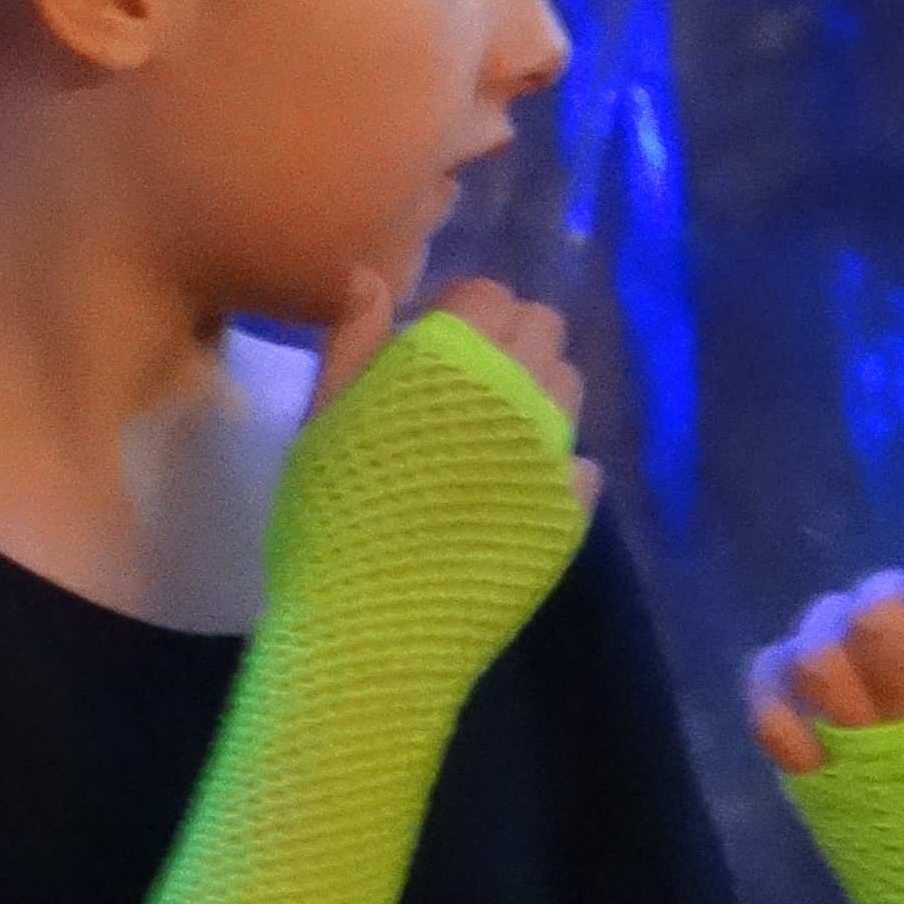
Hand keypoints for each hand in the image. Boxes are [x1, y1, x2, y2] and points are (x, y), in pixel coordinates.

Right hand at [304, 270, 602, 522]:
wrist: (370, 627)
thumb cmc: (329, 518)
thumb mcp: (322, 421)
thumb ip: (356, 341)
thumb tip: (374, 275)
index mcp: (453, 357)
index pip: (489, 295)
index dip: (459, 315)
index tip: (429, 347)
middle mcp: (517, 390)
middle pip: (544, 329)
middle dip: (509, 342)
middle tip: (466, 386)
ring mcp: (552, 451)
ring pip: (570, 388)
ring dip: (537, 395)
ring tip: (493, 436)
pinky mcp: (570, 510)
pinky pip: (581, 465)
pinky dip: (555, 470)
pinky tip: (514, 495)